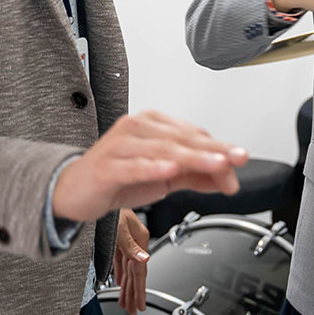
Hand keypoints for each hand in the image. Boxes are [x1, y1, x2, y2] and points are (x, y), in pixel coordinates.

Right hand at [51, 110, 248, 222]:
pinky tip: (169, 169)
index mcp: (152, 124)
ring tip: (216, 163)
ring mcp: (120, 145)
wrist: (74, 191)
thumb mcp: (163, 177)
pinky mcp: (107, 166)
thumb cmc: (118, 177)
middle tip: (236, 159)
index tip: (239, 162)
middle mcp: (137, 128)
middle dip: (213, 150)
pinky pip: (133, 165)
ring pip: (163, 149)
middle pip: (182, 138)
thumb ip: (195, 175)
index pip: (192, 134)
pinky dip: (153, 167)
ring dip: (193, 157)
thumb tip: (228, 177)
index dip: (218, 149)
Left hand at [113, 207, 148, 314]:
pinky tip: (120, 280)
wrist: (98, 190)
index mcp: (140, 236)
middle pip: (136, 271)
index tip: (140, 304)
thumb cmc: (109, 206)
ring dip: (127, 286)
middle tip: (133, 308)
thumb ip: (130, 245)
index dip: (140, 289)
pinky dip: (121, 273)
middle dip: (134, 292)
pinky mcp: (119, 239)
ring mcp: (128, 239)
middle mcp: (136, 238)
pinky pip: (122, 261)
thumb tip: (144, 258)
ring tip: (126, 301)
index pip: (141, 269)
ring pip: (129, 267)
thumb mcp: (118, 226)